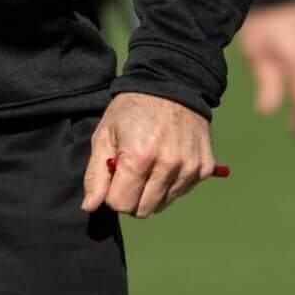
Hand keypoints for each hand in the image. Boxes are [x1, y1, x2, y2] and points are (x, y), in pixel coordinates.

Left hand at [80, 92, 215, 218]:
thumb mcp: (105, 135)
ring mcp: (190, 168)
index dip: (113, 193)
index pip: (121, 204)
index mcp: (139, 158)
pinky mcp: (204, 168)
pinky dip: (172, 183)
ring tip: (151, 163)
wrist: (172, 85)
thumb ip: (96, 174)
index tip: (115, 176)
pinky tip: (168, 160)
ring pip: (163, 204)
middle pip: (143, 210)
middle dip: (132, 196)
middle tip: (132, 172)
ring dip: (153, 191)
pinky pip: (182, 192)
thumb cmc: (133, 110)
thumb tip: (90, 207)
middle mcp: (168, 166)